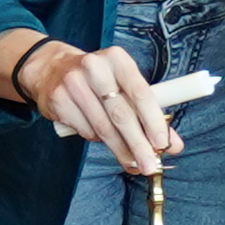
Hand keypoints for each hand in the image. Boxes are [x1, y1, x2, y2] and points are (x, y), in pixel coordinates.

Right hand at [25, 39, 183, 173]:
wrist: (51, 69)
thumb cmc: (99, 80)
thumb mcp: (124, 85)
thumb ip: (148, 113)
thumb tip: (172, 144)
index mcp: (117, 59)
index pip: (141, 92)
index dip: (154, 121)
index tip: (163, 144)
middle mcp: (94, 67)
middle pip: (121, 114)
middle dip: (138, 144)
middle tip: (149, 165)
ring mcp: (73, 83)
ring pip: (103, 127)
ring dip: (120, 150)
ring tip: (133, 163)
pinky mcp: (58, 99)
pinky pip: (85, 130)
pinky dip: (97, 140)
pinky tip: (103, 140)